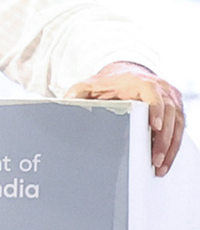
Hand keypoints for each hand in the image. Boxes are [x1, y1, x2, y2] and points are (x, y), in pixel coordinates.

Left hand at [65, 61, 183, 176]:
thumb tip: (63, 105)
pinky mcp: (176, 109)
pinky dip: (174, 146)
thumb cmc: (106, 84)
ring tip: (159, 166)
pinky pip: (180, 129)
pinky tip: (165, 162)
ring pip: (177, 124)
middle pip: (169, 113)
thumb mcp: (88, 86)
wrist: (124, 76)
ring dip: (170, 147)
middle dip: (163, 139)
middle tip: (154, 159)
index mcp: (139, 82)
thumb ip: (76, 94)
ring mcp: (170, 99)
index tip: (154, 126)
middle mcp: (160, 88)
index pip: (153, 94)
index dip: (156, 109)